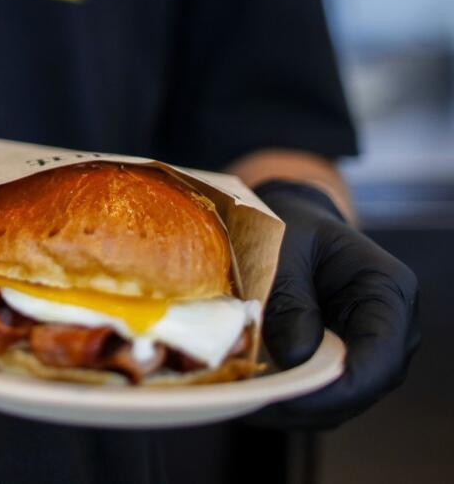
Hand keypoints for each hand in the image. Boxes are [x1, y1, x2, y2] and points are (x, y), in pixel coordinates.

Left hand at [253, 180, 419, 428]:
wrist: (287, 223)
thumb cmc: (287, 227)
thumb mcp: (283, 250)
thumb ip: (290, 299)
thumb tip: (296, 356)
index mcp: (387, 292)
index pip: (380, 359)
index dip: (336, 388)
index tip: (286, 396)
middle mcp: (389, 330)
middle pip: (360, 389)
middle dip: (306, 403)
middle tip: (250, 402)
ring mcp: (364, 351)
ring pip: (337, 401)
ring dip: (290, 407)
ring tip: (241, 399)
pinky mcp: (336, 363)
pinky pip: (317, 395)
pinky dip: (284, 399)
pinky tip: (246, 392)